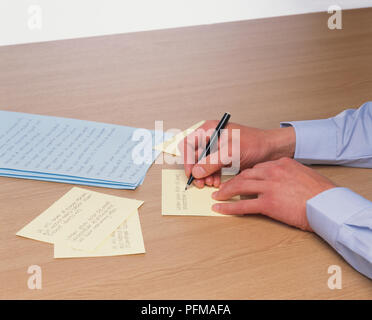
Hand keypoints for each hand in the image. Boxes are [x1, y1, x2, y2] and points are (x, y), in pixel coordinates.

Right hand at [179, 120, 295, 187]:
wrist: (272, 149)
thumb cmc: (255, 143)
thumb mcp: (231, 152)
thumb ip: (212, 162)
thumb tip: (196, 171)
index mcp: (210, 130)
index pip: (189, 144)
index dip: (187, 159)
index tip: (191, 173)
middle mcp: (211, 138)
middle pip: (194, 155)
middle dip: (197, 170)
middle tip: (199, 182)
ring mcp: (217, 149)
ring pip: (202, 164)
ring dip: (204, 175)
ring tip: (210, 183)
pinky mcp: (223, 158)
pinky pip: (211, 168)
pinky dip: (212, 176)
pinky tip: (217, 182)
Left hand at [211, 157, 335, 230]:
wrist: (328, 205)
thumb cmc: (320, 192)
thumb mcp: (303, 174)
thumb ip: (287, 174)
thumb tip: (278, 179)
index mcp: (281, 163)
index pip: (257, 167)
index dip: (245, 174)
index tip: (238, 178)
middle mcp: (272, 172)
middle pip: (245, 175)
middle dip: (231, 181)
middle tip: (222, 186)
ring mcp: (269, 187)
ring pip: (240, 186)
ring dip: (226, 192)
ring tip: (217, 196)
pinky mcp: (267, 203)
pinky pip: (243, 205)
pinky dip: (229, 207)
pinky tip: (220, 209)